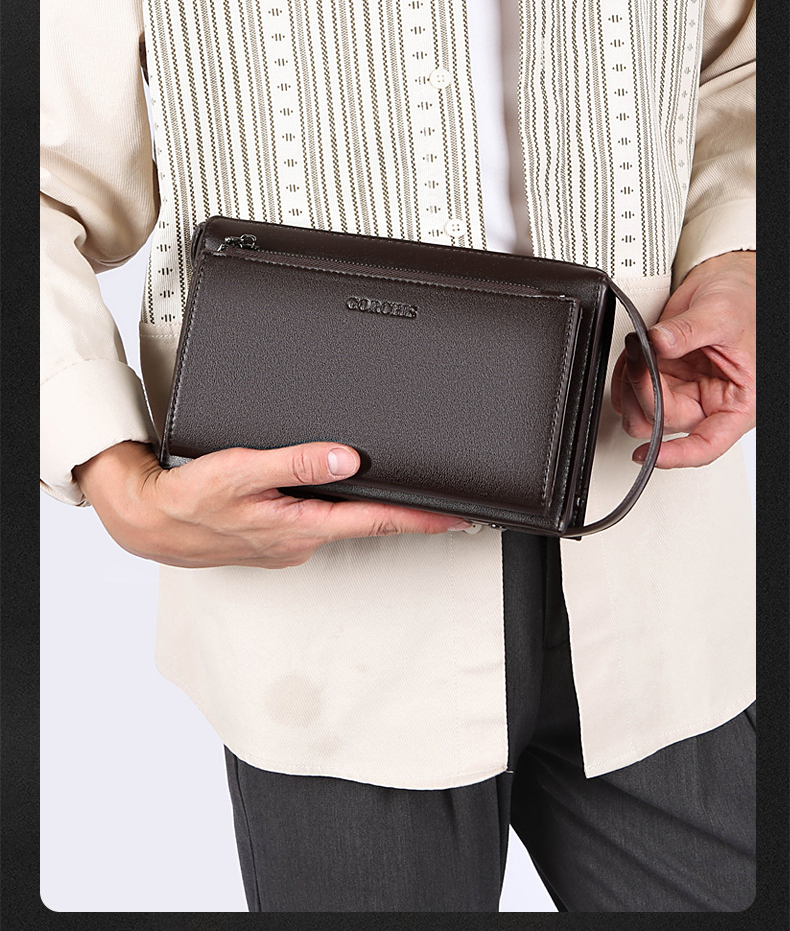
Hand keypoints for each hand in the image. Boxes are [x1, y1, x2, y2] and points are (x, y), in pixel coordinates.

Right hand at [73, 440, 470, 568]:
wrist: (147, 521)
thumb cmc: (188, 499)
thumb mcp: (243, 472)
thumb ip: (297, 463)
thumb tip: (347, 459)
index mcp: (300, 527)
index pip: (375, 523)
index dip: (421, 519)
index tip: (459, 517)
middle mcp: (298, 541)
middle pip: (365, 524)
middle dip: (405, 515)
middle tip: (446, 505)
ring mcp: (286, 542)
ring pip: (339, 522)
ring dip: (369, 511)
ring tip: (403, 496)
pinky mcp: (271, 537)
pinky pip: (315, 521)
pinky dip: (335, 509)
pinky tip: (339, 494)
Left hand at [611, 251, 754, 468]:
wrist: (733, 281)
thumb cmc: (746, 303)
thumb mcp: (721, 316)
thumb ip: (686, 332)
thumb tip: (656, 343)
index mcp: (736, 402)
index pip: (706, 444)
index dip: (678, 455)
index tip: (650, 453)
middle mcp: (709, 401)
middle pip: (664, 421)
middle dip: (645, 393)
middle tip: (638, 359)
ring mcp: (684, 388)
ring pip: (644, 409)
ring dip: (630, 386)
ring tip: (635, 352)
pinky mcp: (665, 373)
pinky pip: (634, 388)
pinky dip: (625, 374)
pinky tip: (630, 356)